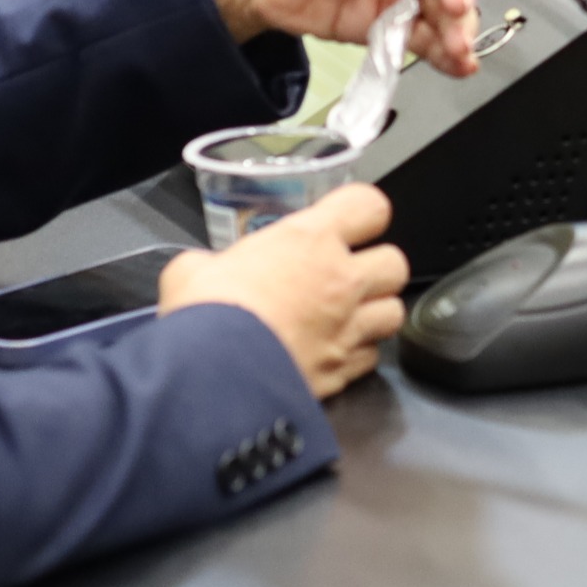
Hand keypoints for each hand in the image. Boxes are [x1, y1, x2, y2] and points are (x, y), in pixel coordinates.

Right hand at [161, 184, 407, 395]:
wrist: (213, 380)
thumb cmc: (205, 316)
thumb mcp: (191, 270)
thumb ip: (210, 263)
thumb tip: (204, 270)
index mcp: (308, 241)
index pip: (369, 206)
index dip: (362, 212)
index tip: (348, 221)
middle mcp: (341, 280)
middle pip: (395, 262)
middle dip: (375, 267)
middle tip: (346, 274)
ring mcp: (349, 329)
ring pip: (395, 311)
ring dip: (375, 312)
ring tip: (347, 315)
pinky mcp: (345, 372)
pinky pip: (371, 357)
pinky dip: (358, 354)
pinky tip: (333, 353)